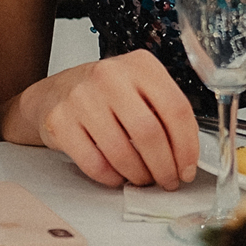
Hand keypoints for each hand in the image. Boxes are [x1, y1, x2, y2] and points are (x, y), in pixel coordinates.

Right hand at [7, 50, 198, 188]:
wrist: (56, 92)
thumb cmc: (107, 94)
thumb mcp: (139, 86)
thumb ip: (164, 111)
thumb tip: (187, 157)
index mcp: (140, 65)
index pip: (176, 108)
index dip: (187, 146)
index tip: (188, 168)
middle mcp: (110, 76)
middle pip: (149, 133)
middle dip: (164, 167)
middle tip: (168, 181)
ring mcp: (82, 97)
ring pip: (122, 152)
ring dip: (139, 175)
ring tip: (143, 179)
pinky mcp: (60, 121)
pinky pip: (94, 163)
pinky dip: (111, 178)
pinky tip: (117, 176)